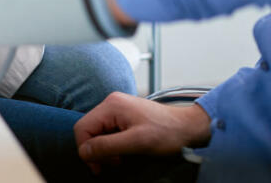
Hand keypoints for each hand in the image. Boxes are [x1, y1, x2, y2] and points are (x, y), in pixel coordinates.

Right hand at [73, 92, 210, 175]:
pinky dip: (112, 143)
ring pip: (97, 130)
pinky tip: (124, 151)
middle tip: (112, 164)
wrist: (188, 127)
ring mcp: (118, 107)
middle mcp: (111, 102)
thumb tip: (84, 152)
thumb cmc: (167, 133)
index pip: (82, 127)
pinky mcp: (124, 114)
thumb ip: (107, 146)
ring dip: (104, 148)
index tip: (98, 167)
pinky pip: (107, 129)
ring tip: (120, 158)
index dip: (86, 149)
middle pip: (88, 128)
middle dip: (96, 150)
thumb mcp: (136, 142)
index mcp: (111, 105)